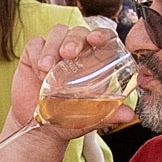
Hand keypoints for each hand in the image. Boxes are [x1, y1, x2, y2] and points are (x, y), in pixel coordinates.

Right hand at [9, 26, 124, 142]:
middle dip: (74, 39)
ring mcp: (54, 52)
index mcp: (94, 63)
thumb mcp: (89, 118)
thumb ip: (107, 113)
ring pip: (57, 33)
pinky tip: (38, 73)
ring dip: (52, 47)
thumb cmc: (68, 120)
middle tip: (67, 54)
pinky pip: (35, 43)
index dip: (101, 34)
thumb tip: (128, 114)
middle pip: (79, 31)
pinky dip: (36, 54)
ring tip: (46, 69)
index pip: (103, 38)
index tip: (95, 39)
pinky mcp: (33, 55)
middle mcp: (76, 53)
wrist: (40, 130)